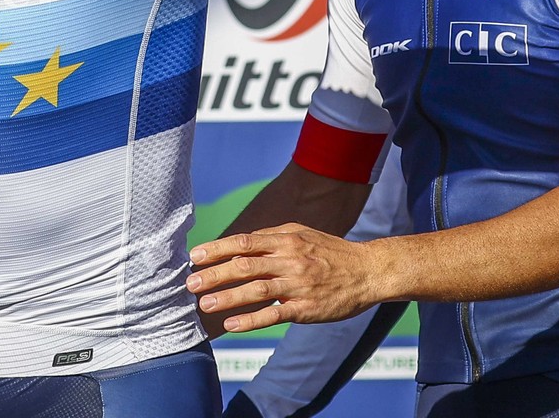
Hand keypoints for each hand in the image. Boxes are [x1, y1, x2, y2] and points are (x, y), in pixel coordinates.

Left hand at [186, 224, 388, 333]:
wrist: (368, 271)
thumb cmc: (330, 251)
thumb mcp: (301, 233)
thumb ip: (271, 237)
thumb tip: (240, 242)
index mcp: (285, 240)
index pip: (244, 242)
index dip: (217, 249)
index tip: (195, 257)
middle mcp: (289, 260)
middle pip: (245, 266)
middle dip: (215, 275)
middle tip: (190, 284)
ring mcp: (298, 285)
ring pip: (257, 291)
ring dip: (228, 298)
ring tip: (205, 306)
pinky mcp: (307, 308)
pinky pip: (276, 315)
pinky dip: (253, 321)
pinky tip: (233, 326)